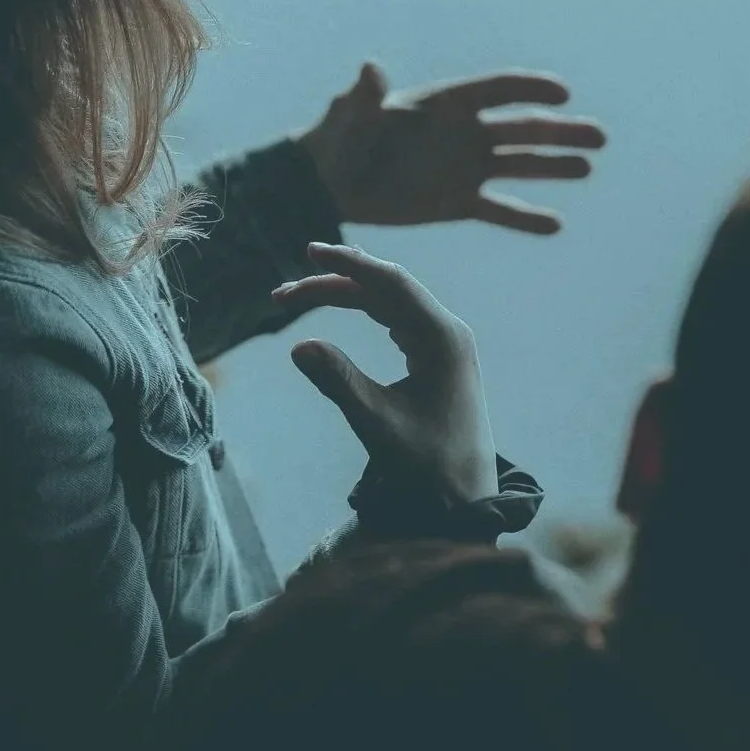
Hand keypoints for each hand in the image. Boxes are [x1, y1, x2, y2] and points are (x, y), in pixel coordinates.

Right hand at [275, 243, 495, 502]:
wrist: (466, 498)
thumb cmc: (427, 466)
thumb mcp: (378, 425)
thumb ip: (339, 382)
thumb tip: (297, 345)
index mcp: (442, 339)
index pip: (391, 282)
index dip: (348, 263)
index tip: (309, 251)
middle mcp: (447, 331)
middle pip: (385, 287)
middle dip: (334, 283)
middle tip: (282, 295)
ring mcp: (444, 342)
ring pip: (388, 301)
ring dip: (344, 295)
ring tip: (296, 298)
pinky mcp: (436, 355)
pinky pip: (396, 316)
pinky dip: (363, 308)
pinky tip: (338, 304)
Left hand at [296, 65, 603, 233]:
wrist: (330, 184)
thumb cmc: (338, 139)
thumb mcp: (351, 115)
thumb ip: (367, 96)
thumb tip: (370, 68)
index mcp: (445, 104)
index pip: (497, 90)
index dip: (530, 88)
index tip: (562, 93)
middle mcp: (464, 133)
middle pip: (522, 127)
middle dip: (560, 131)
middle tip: (598, 137)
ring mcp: (465, 168)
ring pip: (519, 165)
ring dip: (553, 167)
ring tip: (587, 168)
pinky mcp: (458, 202)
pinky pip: (499, 210)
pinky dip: (524, 217)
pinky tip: (554, 224)